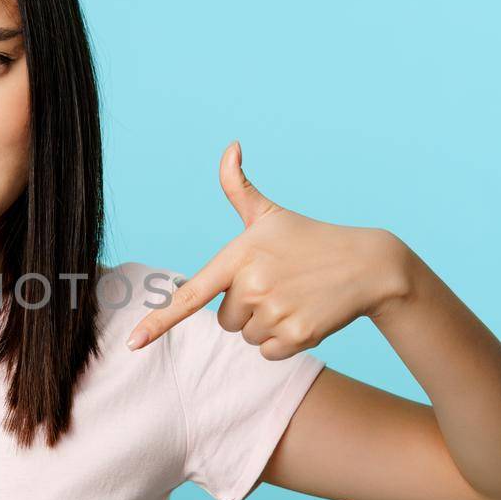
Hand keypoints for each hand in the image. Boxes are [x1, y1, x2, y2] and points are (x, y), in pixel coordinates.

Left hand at [126, 141, 413, 359]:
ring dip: (266, 324)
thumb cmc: (310, 239)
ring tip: (294, 297)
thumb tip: (230, 147)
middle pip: (225, 319)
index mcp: (238, 257)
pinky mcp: (298, 335)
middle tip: (277, 284)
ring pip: (247, 336)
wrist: (367, 264)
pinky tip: (304, 314)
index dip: (158, 320)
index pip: (190, 295)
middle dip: (247, 307)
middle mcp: (253, 285)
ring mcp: (275, 311)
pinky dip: (284, 341)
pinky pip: (269, 352)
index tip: (133, 341)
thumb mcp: (271, 214)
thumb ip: (239, 187)